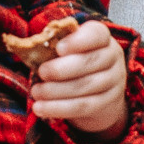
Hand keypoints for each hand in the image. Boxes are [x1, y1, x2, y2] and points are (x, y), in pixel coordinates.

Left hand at [14, 18, 129, 136]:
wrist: (98, 91)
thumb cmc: (76, 62)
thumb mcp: (70, 49)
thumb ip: (56, 45)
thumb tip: (30, 49)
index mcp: (102, 37)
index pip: (96, 34)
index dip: (78, 41)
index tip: (59, 48)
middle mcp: (113, 56)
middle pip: (90, 62)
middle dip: (62, 68)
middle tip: (41, 72)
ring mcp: (114, 81)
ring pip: (85, 86)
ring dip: (56, 91)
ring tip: (36, 92)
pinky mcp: (107, 102)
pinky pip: (82, 106)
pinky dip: (59, 108)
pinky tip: (41, 108)